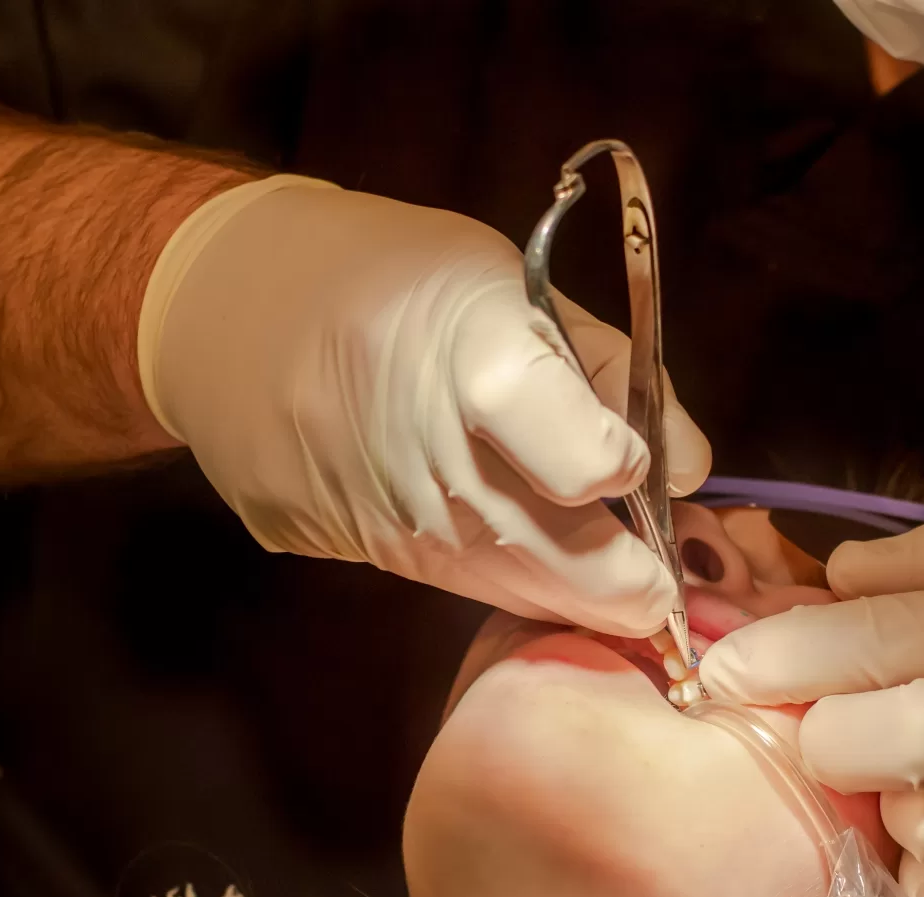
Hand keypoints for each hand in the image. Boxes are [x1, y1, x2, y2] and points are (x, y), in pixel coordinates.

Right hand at [138, 176, 710, 635]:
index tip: (634, 457)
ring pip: (513, 592)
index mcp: (479, 364)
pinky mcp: (344, 550)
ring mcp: (383, 520)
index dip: (630, 471)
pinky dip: (498, 575)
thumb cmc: (395, 278)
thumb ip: (619, 376)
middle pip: (566, 567)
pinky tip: (508, 535)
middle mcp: (431, 461)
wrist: (231, 305)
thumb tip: (692, 471)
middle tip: (662, 573)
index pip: (592, 468)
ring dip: (569, 586)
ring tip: (595, 553)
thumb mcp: (517, 285)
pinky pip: (451, 583)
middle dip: (634, 584)